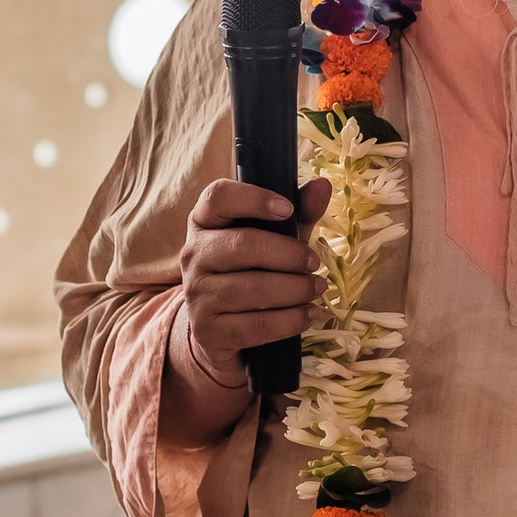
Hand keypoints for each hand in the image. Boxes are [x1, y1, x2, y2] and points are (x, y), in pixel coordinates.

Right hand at [169, 176, 332, 426]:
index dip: (253, 198)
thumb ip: (298, 213)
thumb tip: (322, 186)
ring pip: (252, 289)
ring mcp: (197, 294)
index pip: (217, 197)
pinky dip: (290, 320)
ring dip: (295, 289)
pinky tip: (308, 314)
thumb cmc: (252, 271)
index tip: (287, 208)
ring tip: (317, 289)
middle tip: (314, 262)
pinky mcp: (208, 330)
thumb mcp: (275, 238)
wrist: (222, 330)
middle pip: (242, 245)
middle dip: (288, 254)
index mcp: (205, 222)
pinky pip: (256, 325)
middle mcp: (194, 255)